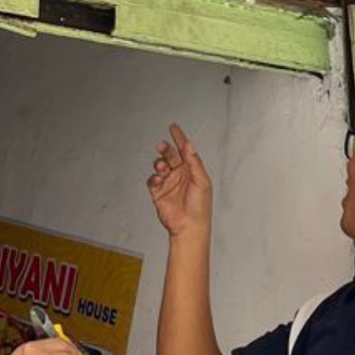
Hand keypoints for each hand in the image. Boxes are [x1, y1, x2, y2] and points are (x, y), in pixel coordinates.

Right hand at [148, 124, 212, 238]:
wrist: (189, 227)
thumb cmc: (200, 207)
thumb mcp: (202, 181)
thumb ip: (195, 163)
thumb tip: (189, 146)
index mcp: (192, 170)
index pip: (184, 150)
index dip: (179, 138)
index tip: (173, 127)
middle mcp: (180, 174)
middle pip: (170, 156)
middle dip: (165, 149)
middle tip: (162, 145)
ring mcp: (169, 183)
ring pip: (160, 166)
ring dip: (159, 163)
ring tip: (162, 166)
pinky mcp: (159, 193)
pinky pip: (153, 181)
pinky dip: (153, 178)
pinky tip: (158, 180)